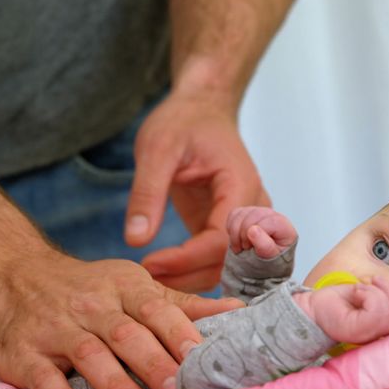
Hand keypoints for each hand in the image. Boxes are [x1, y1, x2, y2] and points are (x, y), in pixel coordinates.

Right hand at [0, 252, 243, 388]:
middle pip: (128, 335)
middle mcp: (91, 305)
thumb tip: (237, 312)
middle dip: (156, 364)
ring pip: (91, 356)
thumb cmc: (84, 286)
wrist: (11, 274)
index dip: (181, 334)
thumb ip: (182, 304)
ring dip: (118, 385)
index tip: (205, 359)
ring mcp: (56, 329)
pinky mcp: (26, 354)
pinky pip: (47, 379)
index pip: (156, 309)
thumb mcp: (131, 284)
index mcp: (123, 286)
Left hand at [125, 88, 269, 291]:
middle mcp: (253, 208)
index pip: (223, 239)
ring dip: (192, 279)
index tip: (151, 264)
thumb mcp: (157, 149)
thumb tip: (136, 240)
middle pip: (231, 261)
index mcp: (240, 185)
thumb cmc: (184, 122)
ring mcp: (245, 221)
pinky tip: (164, 272)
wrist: (202, 109)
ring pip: (228, 267)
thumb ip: (147, 194)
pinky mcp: (229, 228)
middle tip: (145, 278)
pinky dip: (194, 271)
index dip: (188, 258)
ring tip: (151, 276)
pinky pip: (220, 260)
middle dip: (189, 275)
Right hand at [226, 206, 296, 258]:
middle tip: (244, 249)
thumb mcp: (271, 259)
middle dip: (243, 234)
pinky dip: (231, 227)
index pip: (267, 222)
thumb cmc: (271, 263)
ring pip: (242, 213)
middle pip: (253, 215)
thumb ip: (265, 246)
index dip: (255, 235)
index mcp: (285, 227)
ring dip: (235, 232)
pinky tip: (237, 238)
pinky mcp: (248, 213)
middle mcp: (274, 216)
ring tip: (240, 246)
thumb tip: (253, 230)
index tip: (250, 249)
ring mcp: (260, 212)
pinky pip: (235, 214)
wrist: (265, 265)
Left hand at [292, 277, 388, 343]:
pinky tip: (356, 293)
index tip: (377, 282)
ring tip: (359, 290)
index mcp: (380, 330)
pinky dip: (368, 294)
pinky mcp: (357, 331)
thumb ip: (384, 299)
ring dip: (375, 291)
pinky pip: (376, 310)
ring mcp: (367, 336)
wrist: (311, 307)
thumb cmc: (335, 302)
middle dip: (386, 291)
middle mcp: (376, 337)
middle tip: (365, 285)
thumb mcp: (365, 296)